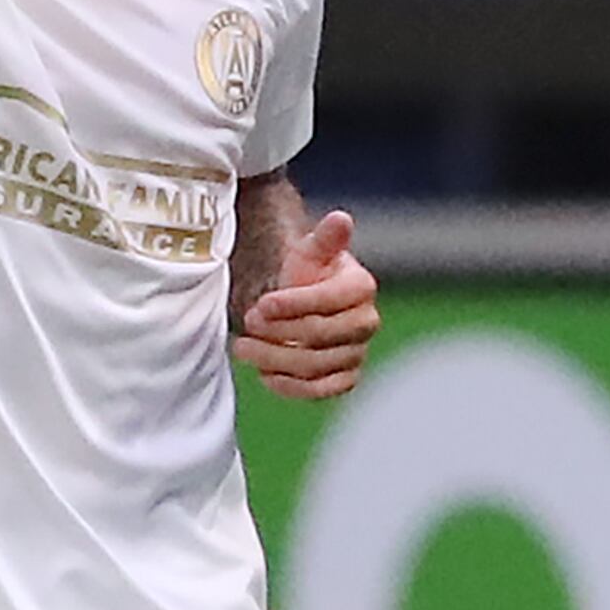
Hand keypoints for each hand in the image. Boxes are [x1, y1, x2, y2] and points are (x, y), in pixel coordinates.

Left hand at [235, 209, 381, 402]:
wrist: (303, 302)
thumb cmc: (307, 273)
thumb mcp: (310, 250)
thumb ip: (325, 238)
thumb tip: (340, 219)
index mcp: (361, 287)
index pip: (327, 300)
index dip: (293, 304)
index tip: (261, 304)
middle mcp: (366, 322)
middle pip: (318, 335)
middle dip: (277, 331)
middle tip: (247, 321)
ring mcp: (356, 353)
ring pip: (314, 365)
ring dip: (273, 359)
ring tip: (243, 346)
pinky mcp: (344, 378)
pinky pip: (321, 390)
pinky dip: (290, 386)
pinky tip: (265, 374)